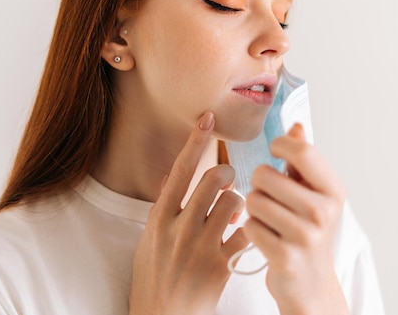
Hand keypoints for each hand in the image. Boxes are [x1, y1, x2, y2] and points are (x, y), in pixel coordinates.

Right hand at [129, 112, 247, 314]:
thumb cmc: (154, 278)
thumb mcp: (149, 240)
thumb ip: (164, 210)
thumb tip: (175, 180)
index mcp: (159, 218)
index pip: (179, 170)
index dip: (195, 141)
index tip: (208, 119)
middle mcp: (179, 228)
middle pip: (213, 179)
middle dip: (227, 173)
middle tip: (228, 181)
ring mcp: (200, 247)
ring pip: (233, 202)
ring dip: (239, 202)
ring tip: (234, 212)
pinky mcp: (220, 266)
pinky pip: (245, 234)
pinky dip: (248, 230)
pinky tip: (242, 235)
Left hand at [244, 123, 349, 314]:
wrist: (311, 284)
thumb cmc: (307, 231)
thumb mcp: (313, 194)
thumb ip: (303, 160)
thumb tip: (295, 126)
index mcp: (333, 191)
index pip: (302, 151)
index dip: (279, 146)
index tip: (274, 152)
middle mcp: (324, 212)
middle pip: (266, 175)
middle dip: (259, 184)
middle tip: (269, 196)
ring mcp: (306, 236)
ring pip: (254, 200)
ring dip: (254, 209)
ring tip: (268, 219)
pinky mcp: (285, 257)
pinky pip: (250, 226)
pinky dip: (252, 230)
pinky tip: (266, 238)